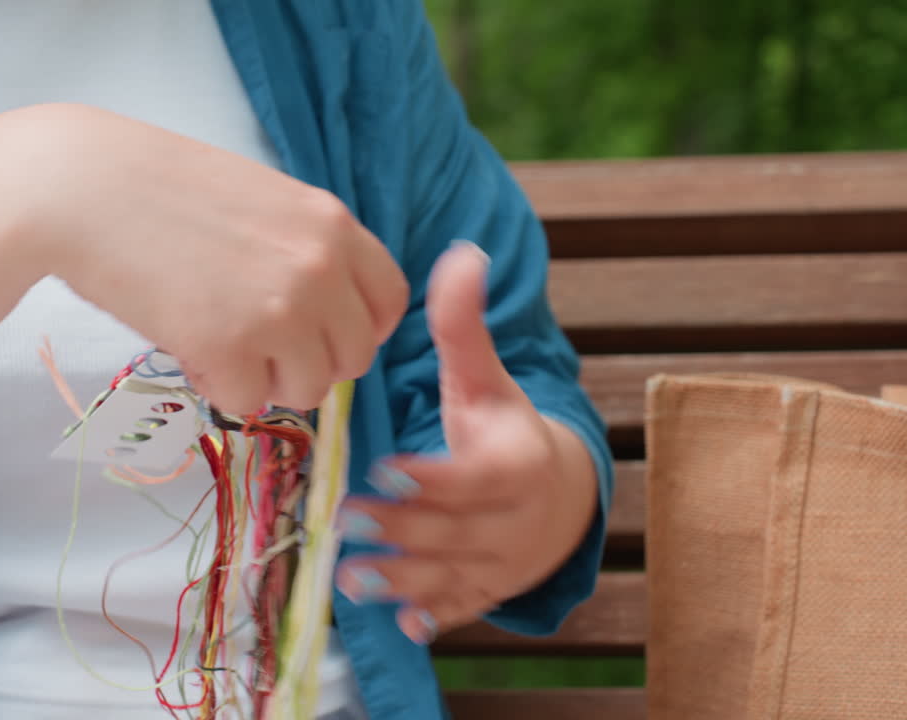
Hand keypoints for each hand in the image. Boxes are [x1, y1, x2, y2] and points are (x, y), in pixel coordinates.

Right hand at [9, 104, 408, 414]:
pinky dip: (218, 387)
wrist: (82, 187)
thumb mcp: (260, 200)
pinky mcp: (231, 347)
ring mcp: (280, 310)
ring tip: (218, 342)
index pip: (389, 303)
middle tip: (256, 345)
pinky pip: (248, 403)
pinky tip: (188, 347)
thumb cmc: (159, 188)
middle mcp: (320, 267)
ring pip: (308, 390)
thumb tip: (321, 317)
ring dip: (265, 380)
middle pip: (354, 358)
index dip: (356, 328)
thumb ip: (302, 249)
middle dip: (308, 363)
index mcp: (331, 223)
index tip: (318, 333)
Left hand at [332, 241, 597, 643]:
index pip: (475, 476)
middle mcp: (516, 520)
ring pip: (453, 576)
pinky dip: (436, 620)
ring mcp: (503, 563)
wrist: (560, 495)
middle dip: (402, 529)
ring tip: (352, 581)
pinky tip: (404, 627)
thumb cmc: (505, 428)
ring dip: (404, 581)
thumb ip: (463, 325)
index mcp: (518, 463)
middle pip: (455, 529)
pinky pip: (463, 610)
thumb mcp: (486, 378)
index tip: (387, 470)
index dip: (433, 478)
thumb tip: (464, 253)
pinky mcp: (488, 591)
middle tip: (346, 522)